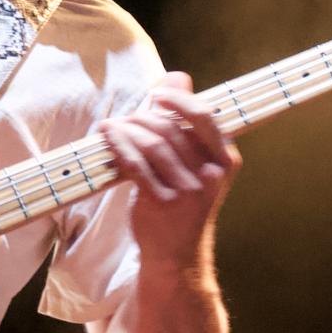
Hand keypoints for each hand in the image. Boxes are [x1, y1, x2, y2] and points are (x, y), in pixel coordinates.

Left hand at [97, 71, 241, 266]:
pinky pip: (134, 164)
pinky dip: (117, 146)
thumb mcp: (197, 165)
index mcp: (225, 161)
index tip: (156, 95)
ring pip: (151, 143)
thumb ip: (188, 122)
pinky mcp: (161, 202)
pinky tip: (106, 138)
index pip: (204, 116)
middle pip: (171, 128)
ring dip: (125, 129)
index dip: (177, 99)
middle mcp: (210, 174)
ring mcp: (187, 190)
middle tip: (125, 118)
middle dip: (142, 116)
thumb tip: (179, 75)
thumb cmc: (185, 204)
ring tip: (110, 126)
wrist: (177, 256)